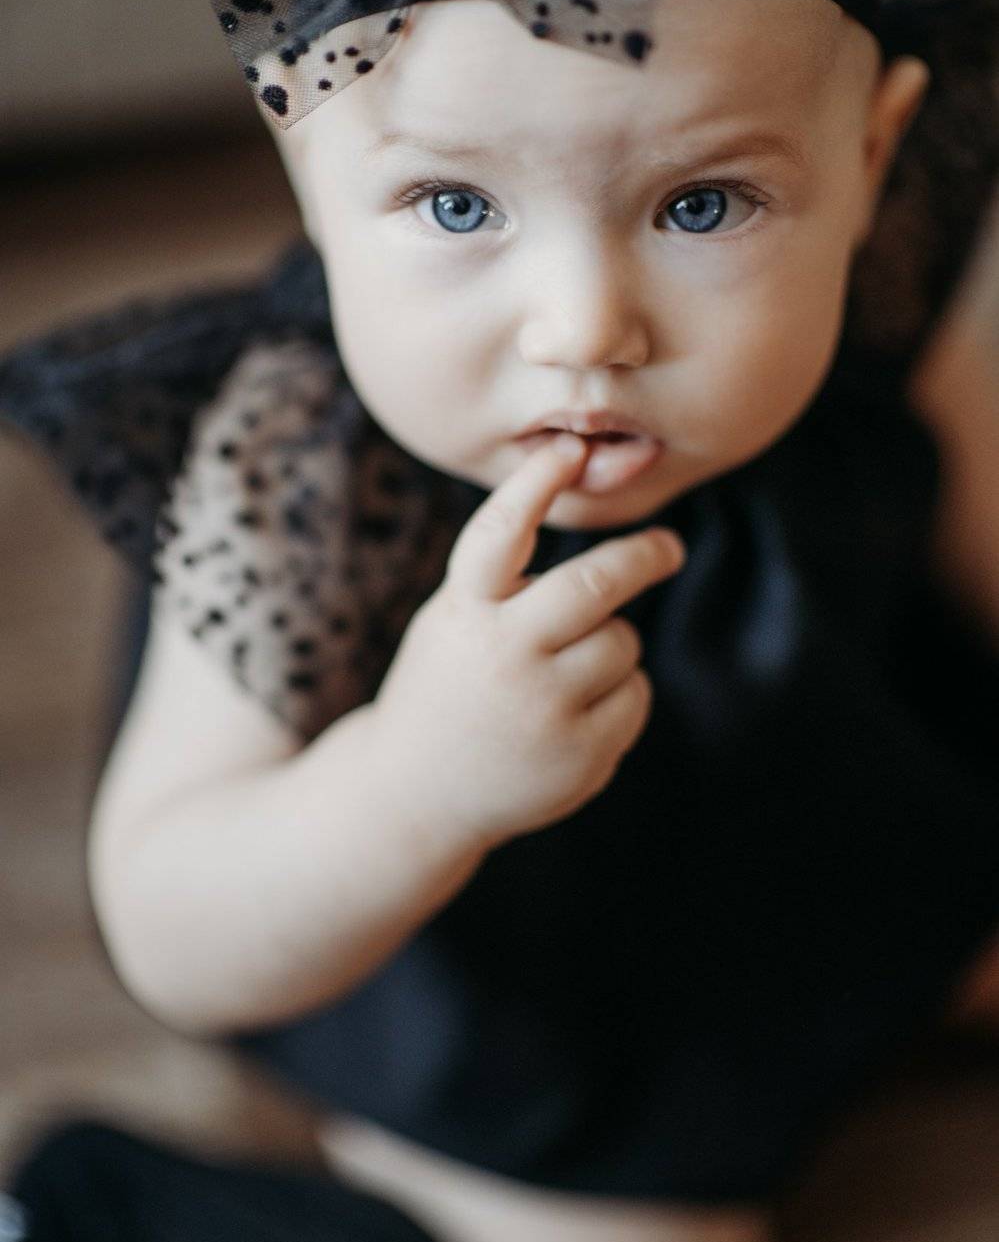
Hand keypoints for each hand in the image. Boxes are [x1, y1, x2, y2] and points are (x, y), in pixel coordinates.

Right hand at [371, 432, 685, 851]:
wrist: (415, 793)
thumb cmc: (447, 685)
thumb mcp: (454, 621)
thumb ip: (504, 580)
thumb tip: (594, 529)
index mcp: (465, 613)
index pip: (500, 534)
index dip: (535, 485)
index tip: (570, 448)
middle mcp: (502, 656)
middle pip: (595, 585)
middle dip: (643, 557)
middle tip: (668, 547)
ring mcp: (543, 710)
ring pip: (622, 642)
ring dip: (610, 645)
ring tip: (565, 676)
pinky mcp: (580, 755)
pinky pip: (635, 694)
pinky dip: (619, 694)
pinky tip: (574, 716)